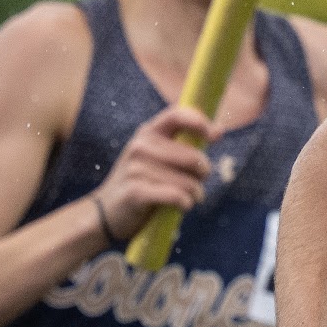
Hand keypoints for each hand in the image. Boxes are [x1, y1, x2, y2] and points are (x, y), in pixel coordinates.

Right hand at [94, 105, 214, 241]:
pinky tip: (182, 205)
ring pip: (188, 182)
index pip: (177, 115)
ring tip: (189, 197)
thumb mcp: (159, 157)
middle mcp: (140, 146)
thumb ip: (185, 144)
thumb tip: (220, 129)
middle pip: (192, 157)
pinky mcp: (136, 192)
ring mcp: (136, 168)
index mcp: (148, 132)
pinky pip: (176, 196)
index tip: (215, 136)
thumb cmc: (143, 181)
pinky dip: (185, 203)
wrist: (106, 212)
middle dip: (203, 173)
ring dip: (196, 194)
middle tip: (198, 182)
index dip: (200, 123)